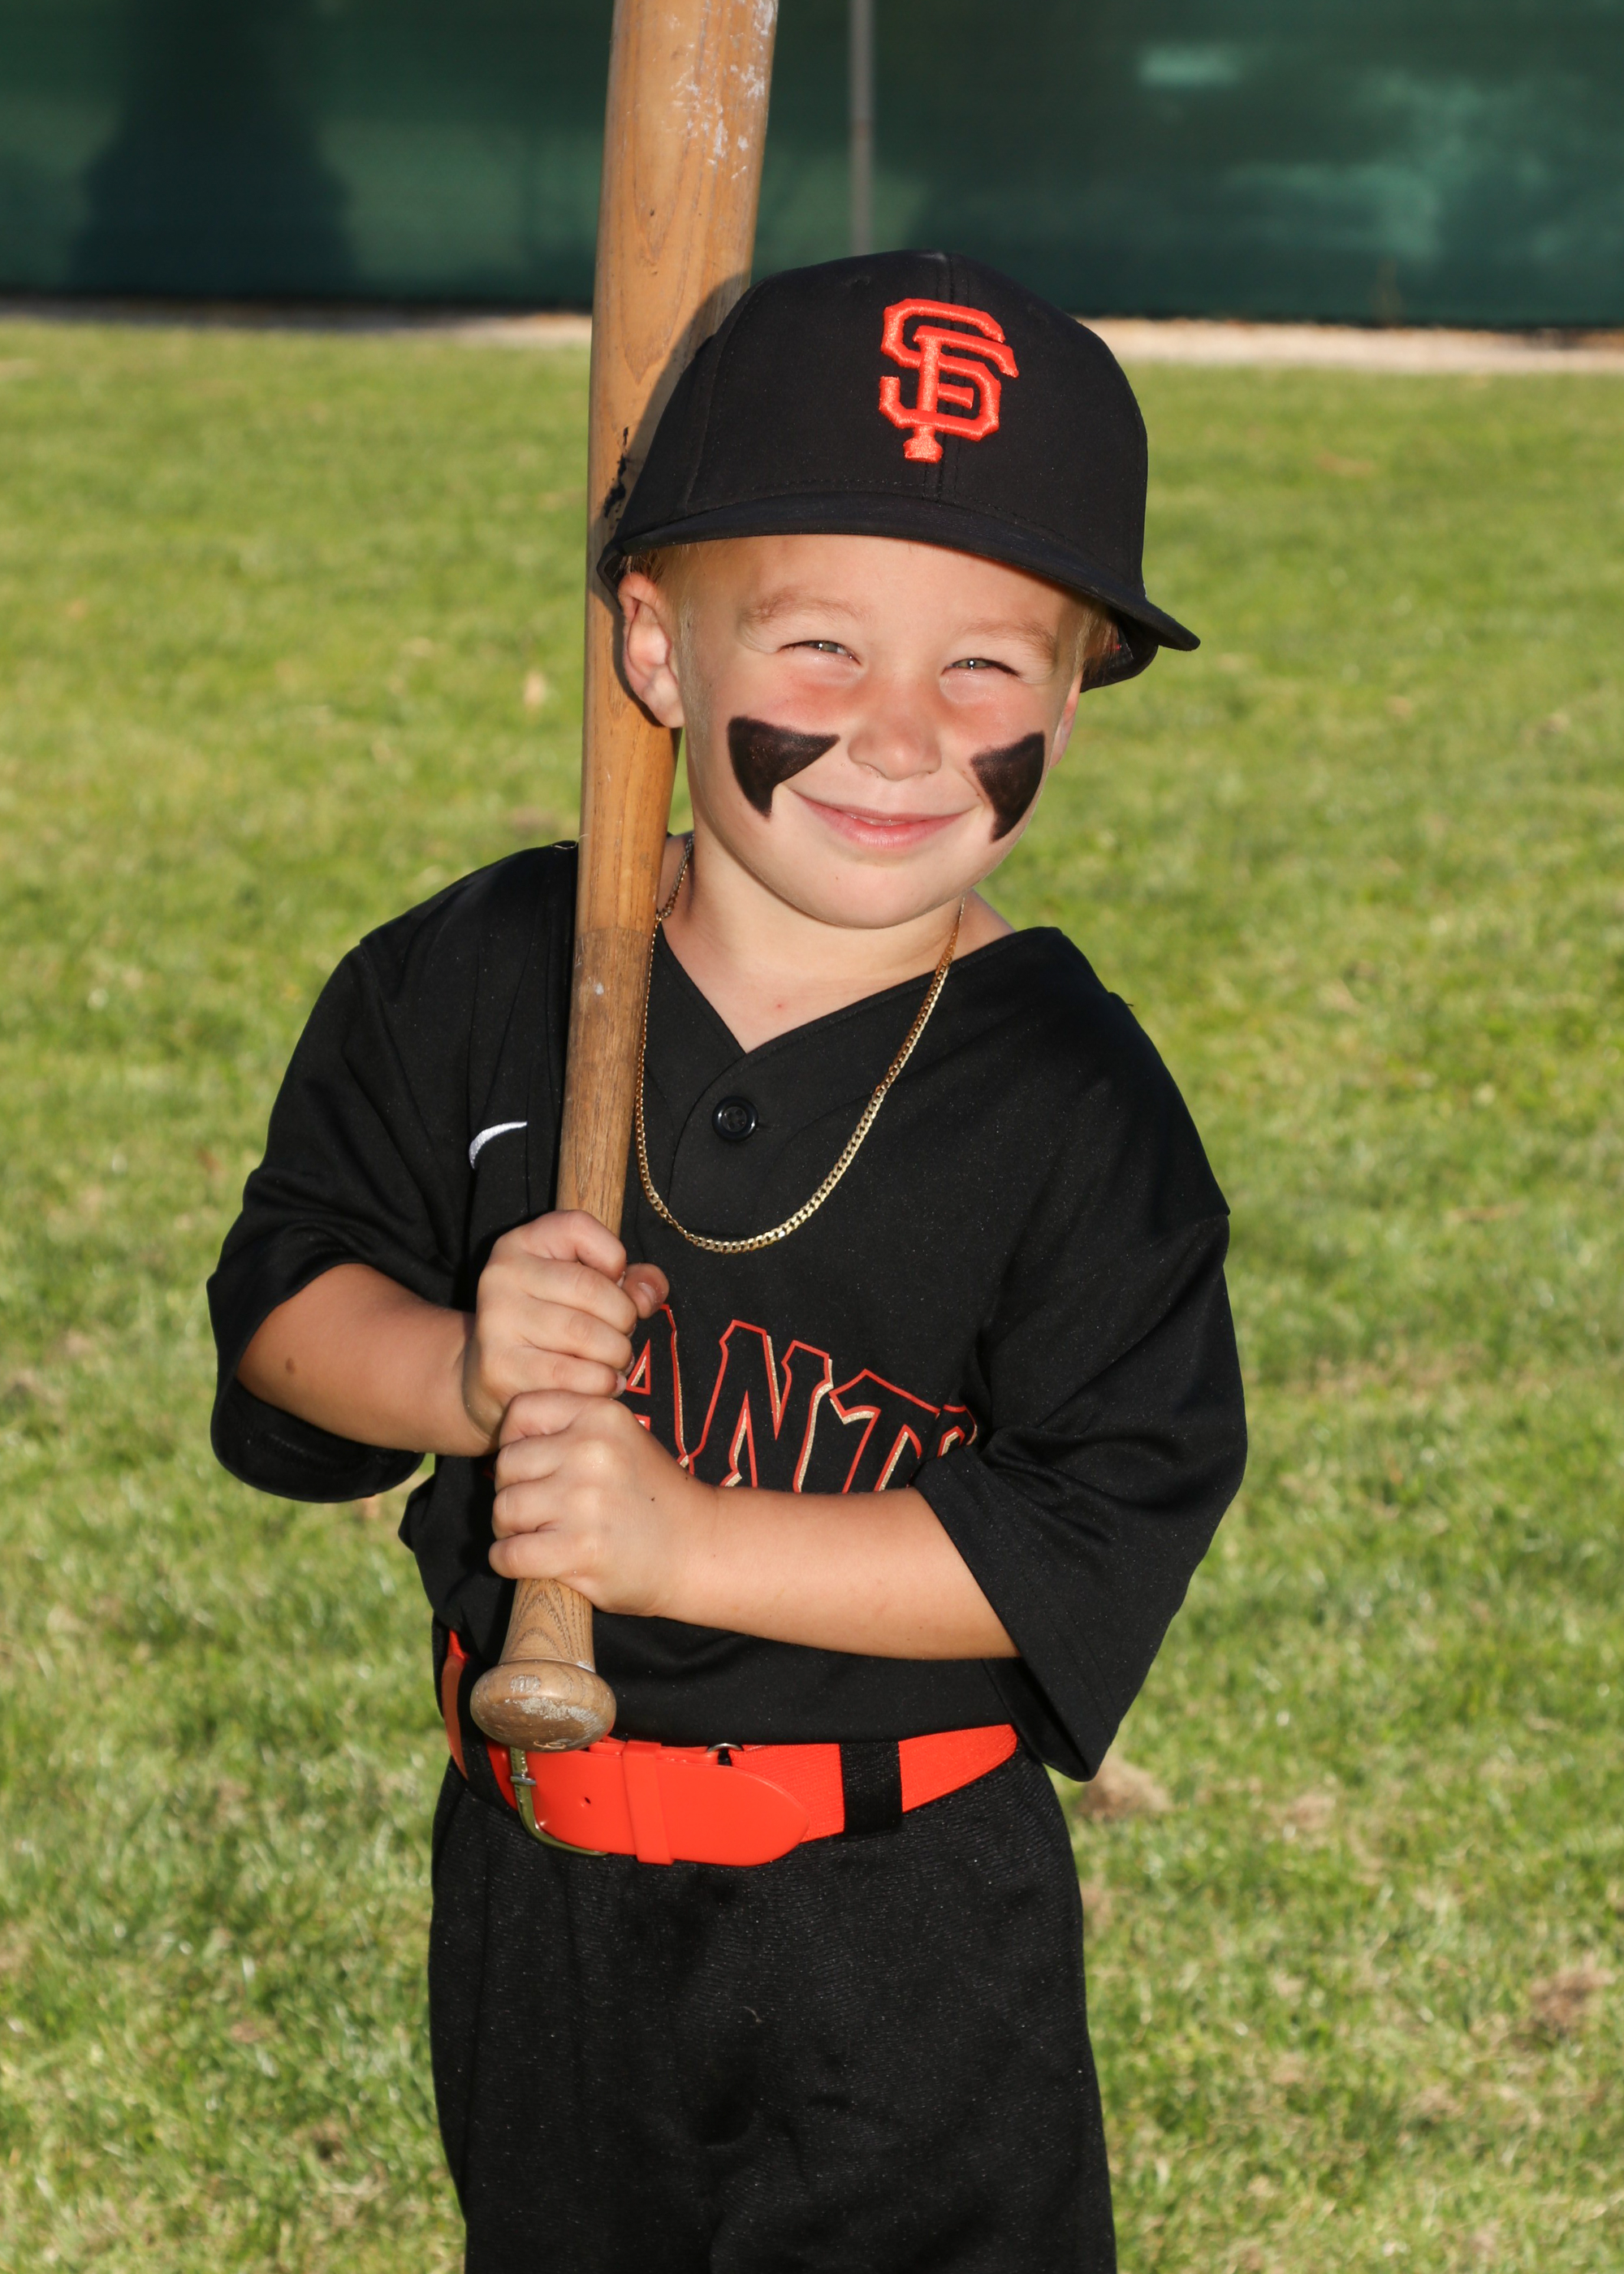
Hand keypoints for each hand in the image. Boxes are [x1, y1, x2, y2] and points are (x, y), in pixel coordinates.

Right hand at [461, 1211, 667, 1444]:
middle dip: (624, 1318)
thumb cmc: (552, 1327)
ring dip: (616, 1355)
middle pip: (590, 1288)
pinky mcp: (499, 1367)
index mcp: (520, 1244)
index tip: (615, 1283)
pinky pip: (571, 1375)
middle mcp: (501, 1276)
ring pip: (584, 1334)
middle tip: (624, 1336)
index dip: (613, 1257)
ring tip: (616, 1362)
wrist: (492, 1378)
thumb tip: (649, 1294)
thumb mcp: (588, 1290)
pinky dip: (601, 1383)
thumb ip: (631, 1282)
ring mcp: (495, 1321)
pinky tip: (604, 1384)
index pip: (577, 1227)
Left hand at [489, 1394, 717, 1617]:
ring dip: (508, 1529)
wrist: (700, 1547)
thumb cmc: (652, 1495)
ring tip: (533, 1535)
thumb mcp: (622, 1439)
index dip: (513, 1440)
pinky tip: (524, 1561)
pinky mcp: (581, 1549)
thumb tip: (508, 1443)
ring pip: (504, 1509)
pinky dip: (507, 1561)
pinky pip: (510, 1553)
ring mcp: (585, 1501)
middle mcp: (591, 1451)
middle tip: (531, 1510)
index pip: (521, 1411)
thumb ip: (573, 1429)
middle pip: (507, 1464)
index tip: (528, 1466)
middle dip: (511, 1490)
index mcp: (601, 1415)